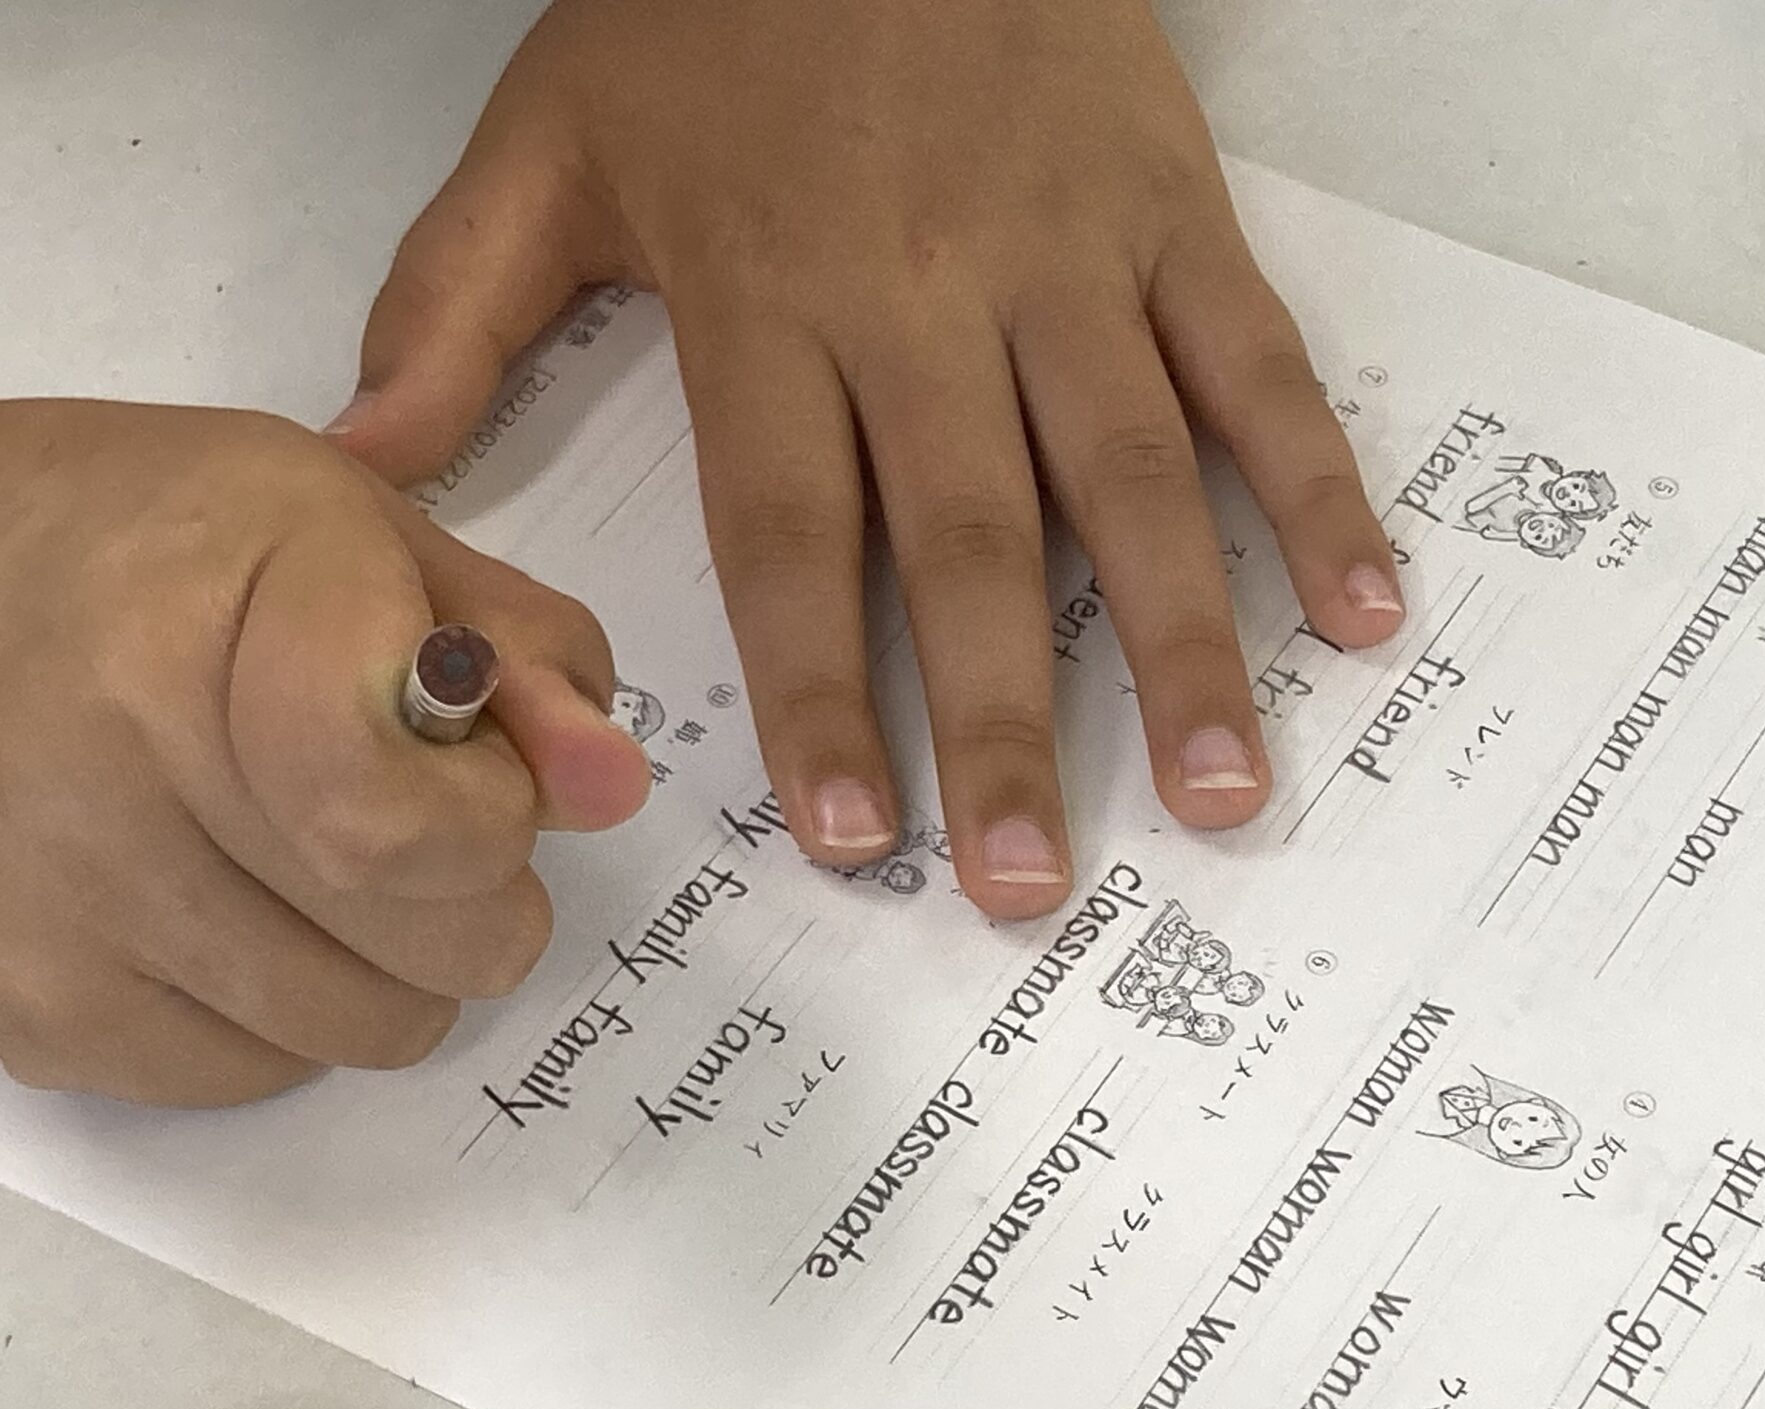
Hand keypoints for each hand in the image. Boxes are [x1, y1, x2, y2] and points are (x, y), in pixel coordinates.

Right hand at [0, 402, 649, 1105]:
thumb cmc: (172, 547)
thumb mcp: (364, 535)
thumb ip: (521, 653)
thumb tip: (608, 788)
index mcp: (203, 631)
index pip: (410, 823)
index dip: (490, 806)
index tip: (473, 758)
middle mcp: (107, 782)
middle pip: (431, 945)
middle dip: (476, 886)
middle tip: (408, 804)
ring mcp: (57, 914)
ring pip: (363, 1027)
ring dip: (390, 957)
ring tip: (313, 850)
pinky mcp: (29, 1013)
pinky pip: (253, 1073)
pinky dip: (284, 1010)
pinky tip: (231, 904)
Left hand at [328, 0, 1405, 921]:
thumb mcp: (550, 132)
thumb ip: (453, 303)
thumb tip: (360, 460)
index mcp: (766, 296)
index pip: (790, 534)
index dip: (820, 692)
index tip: (851, 835)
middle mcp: (922, 295)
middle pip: (968, 540)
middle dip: (1002, 720)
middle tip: (1031, 883)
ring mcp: (1066, 255)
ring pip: (1128, 474)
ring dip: (1182, 642)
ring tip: (1220, 793)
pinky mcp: (1171, 208)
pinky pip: (1258, 362)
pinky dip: (1317, 484)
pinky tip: (1366, 610)